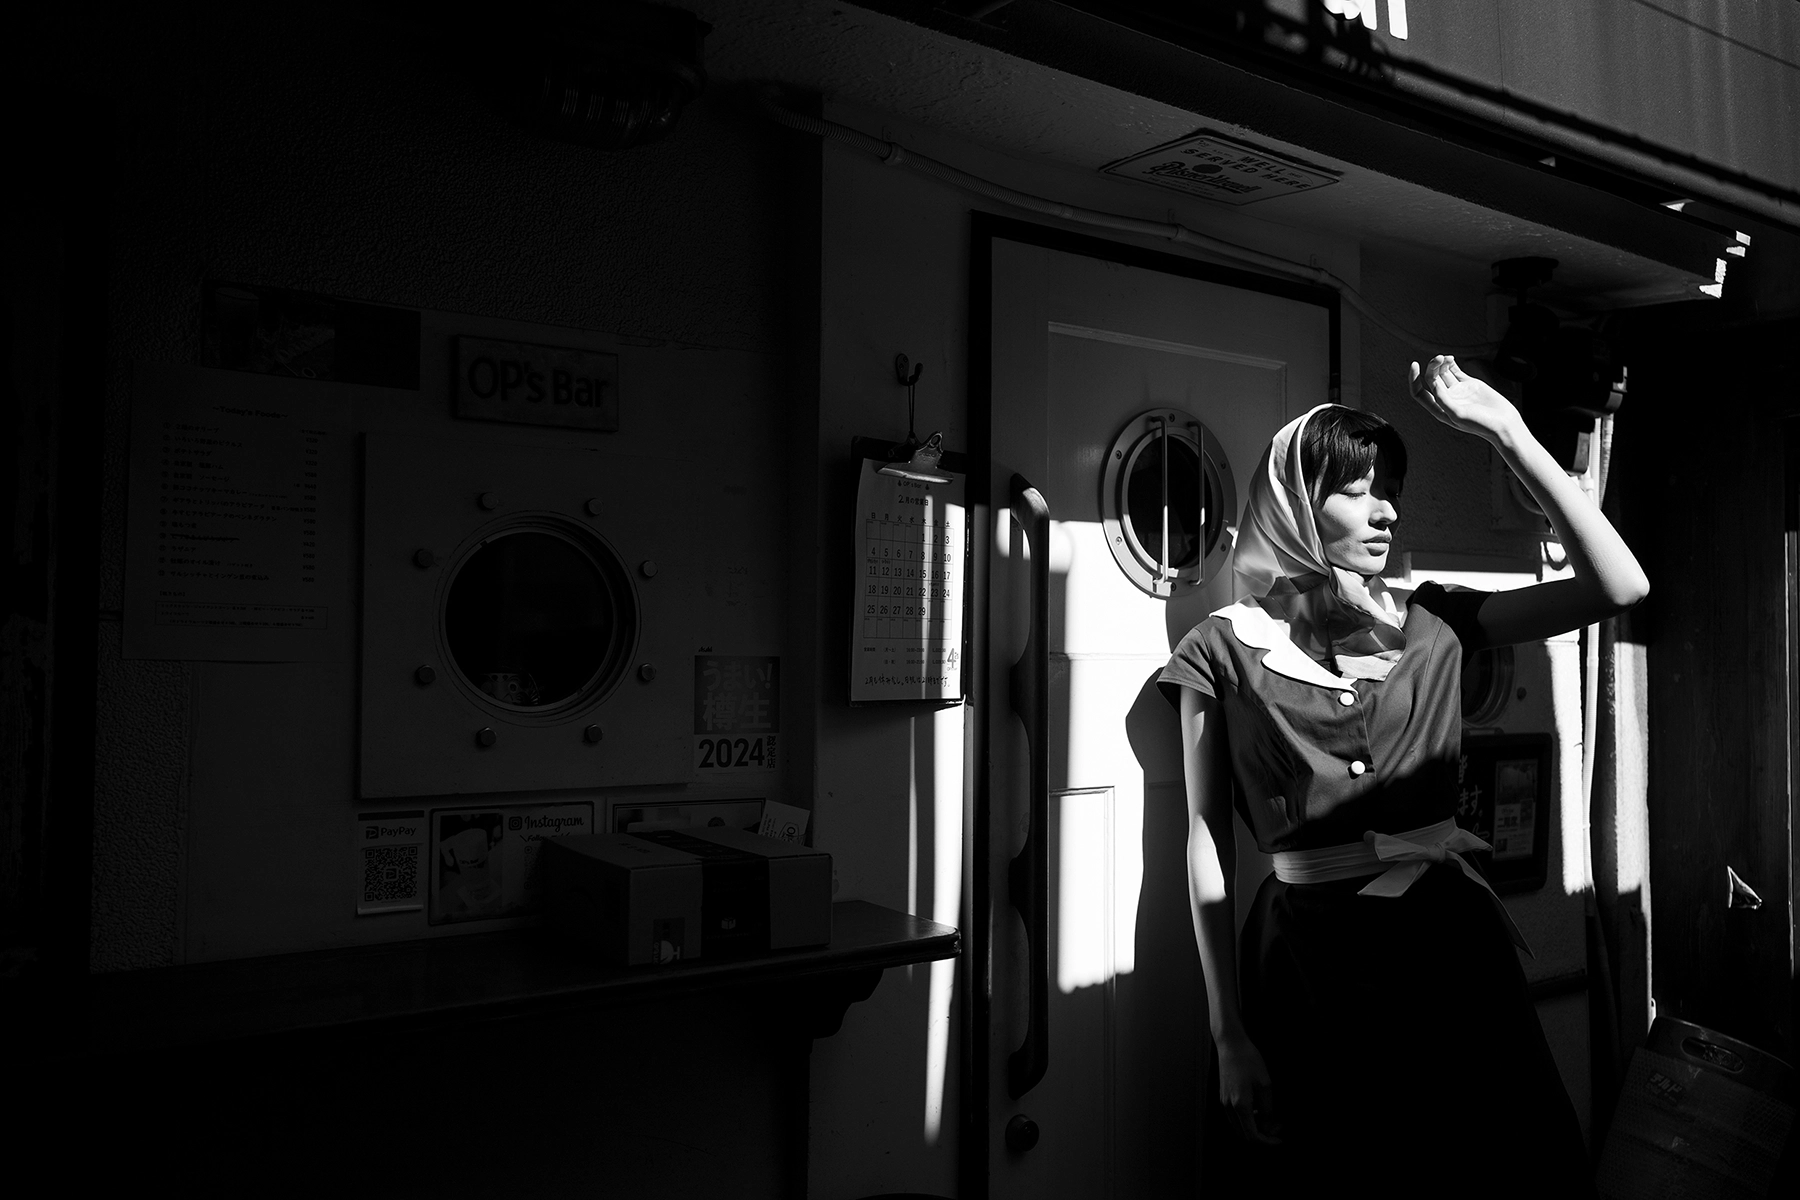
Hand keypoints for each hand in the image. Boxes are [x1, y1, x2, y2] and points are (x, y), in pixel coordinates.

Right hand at [1216, 1033, 1282, 1145]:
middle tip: (1277, 1127)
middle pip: (1244, 1136)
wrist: (1231, 1044)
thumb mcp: (1265, 1085)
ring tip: (1270, 1118)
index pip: (1253, 1137)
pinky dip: (1247, 1121)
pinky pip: (1234, 1118)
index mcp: (1240, 1106)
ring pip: (1238, 1128)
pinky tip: (1258, 1110)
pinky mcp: (1223, 1097)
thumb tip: (1269, 1128)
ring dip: (1254, 1129)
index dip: (1268, 1142)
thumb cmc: (1249, 1061)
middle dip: (1262, 1137)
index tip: (1280, 1139)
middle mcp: (1229, 1107)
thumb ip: (1268, 1111)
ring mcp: (1224, 1103)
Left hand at [1408, 355, 1523, 442]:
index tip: (1415, 364)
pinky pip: (1455, 371)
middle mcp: (1446, 399)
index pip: (1419, 392)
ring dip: (1441, 363)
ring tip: (1445, 357)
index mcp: (1439, 409)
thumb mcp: (1458, 414)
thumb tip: (1433, 385)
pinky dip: (1451, 363)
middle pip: (1431, 379)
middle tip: (1439, 358)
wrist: (1503, 423)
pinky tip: (1450, 359)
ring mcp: (1457, 391)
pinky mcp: (1469, 384)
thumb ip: (1444, 400)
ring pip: (1442, 373)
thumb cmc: (1481, 424)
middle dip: (1432, 367)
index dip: (1414, 379)